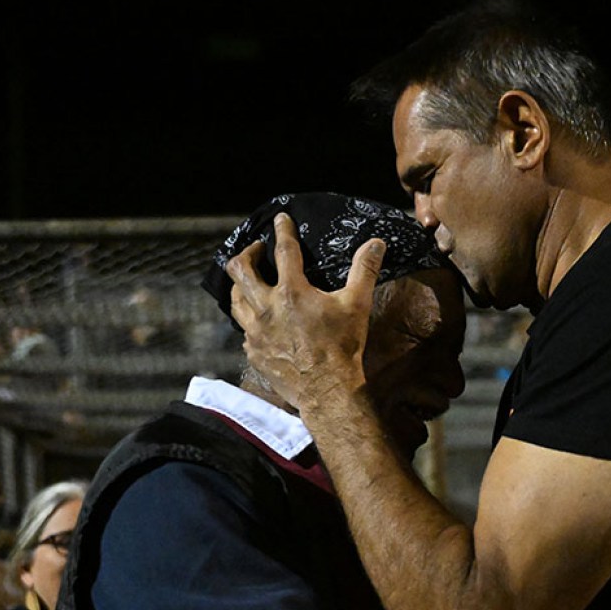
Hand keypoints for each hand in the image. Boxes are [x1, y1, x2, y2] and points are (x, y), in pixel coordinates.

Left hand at [226, 212, 383, 410]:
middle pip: (240, 271)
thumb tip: (376, 243)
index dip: (283, 231)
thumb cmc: (343, 347)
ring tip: (250, 281)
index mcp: (292, 292)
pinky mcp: (254, 351)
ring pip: (235, 300)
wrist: (327, 390)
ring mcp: (256, 331)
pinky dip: (249, 318)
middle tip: (256, 250)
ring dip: (240, 286)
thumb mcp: (357, 305)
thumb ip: (364, 270)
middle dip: (246, 254)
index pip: (284, 251)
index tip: (280, 219)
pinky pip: (244, 329)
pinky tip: (259, 319)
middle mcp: (267, 308)